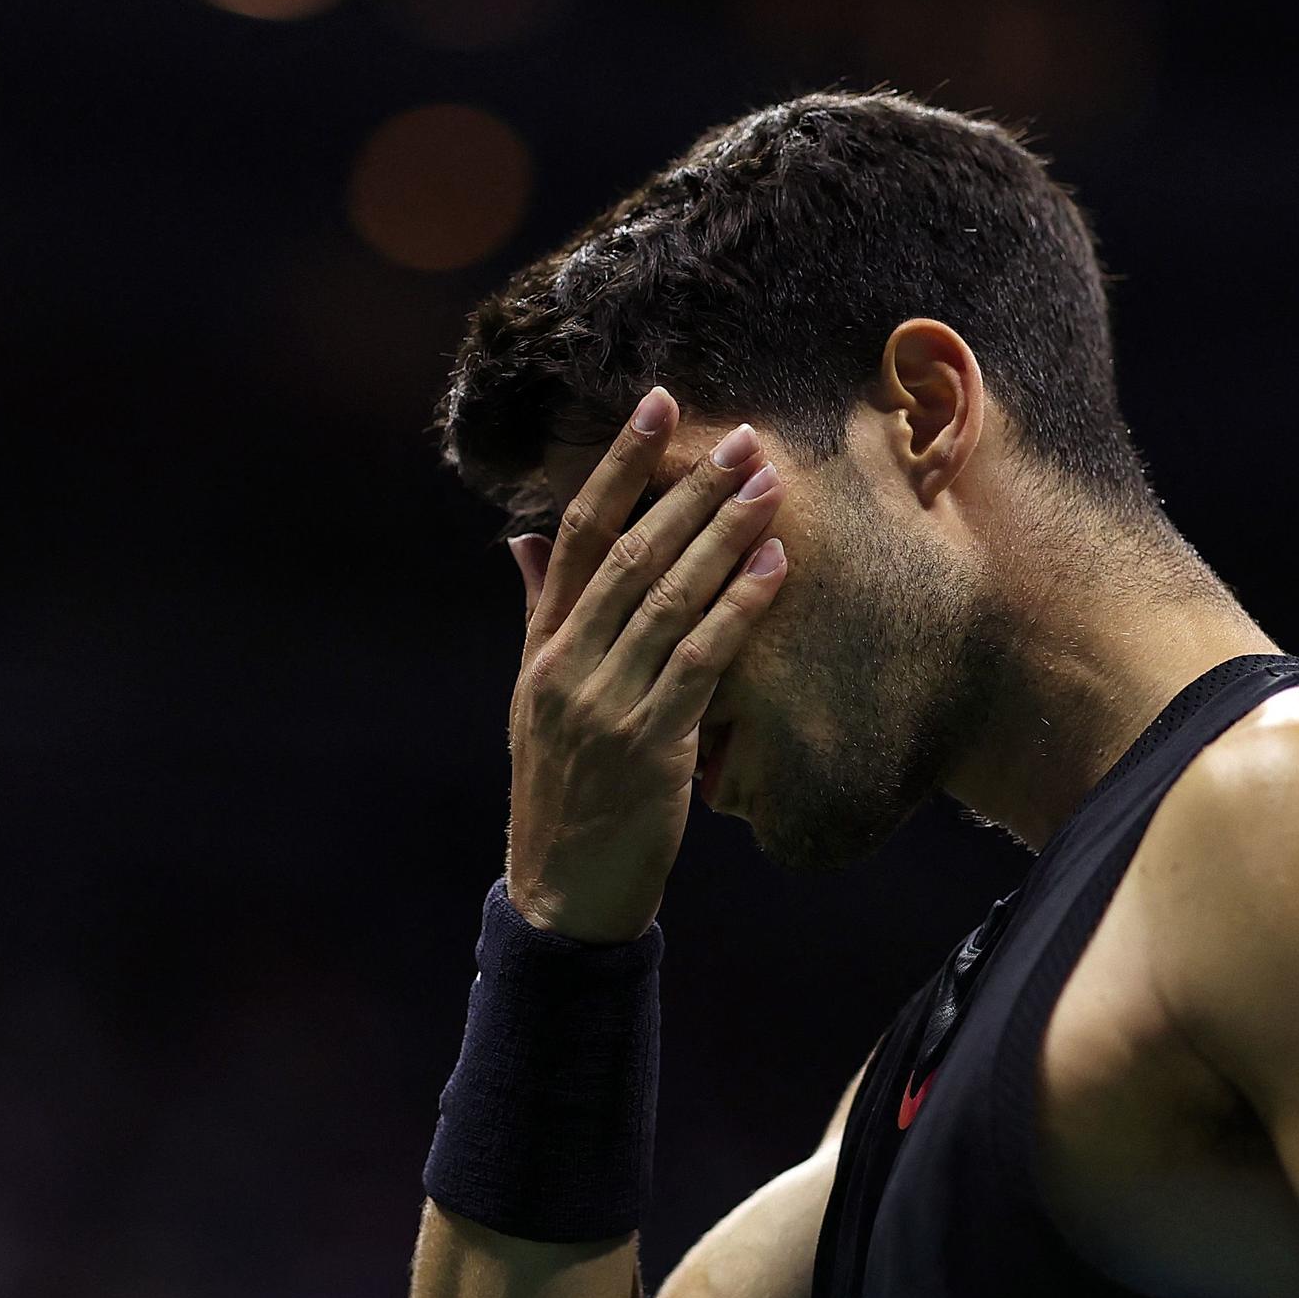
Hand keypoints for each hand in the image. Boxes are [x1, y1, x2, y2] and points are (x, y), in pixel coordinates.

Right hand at [501, 387, 789, 942]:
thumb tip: (525, 539)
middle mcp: (566, 665)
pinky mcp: (649, 746)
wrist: (563, 891)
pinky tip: (773, 569)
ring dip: (722, 537)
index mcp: (541, 647)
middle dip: (688, 490)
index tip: (657, 406)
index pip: (577, 534)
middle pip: (629, 554)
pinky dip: (738, 609)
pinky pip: (700, 662)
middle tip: (743, 438)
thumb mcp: (534, 698)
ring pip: (668, 599)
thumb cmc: (563, 789)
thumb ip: (539, 613)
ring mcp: (605, 704)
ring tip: (769, 487)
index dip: (619, 466)